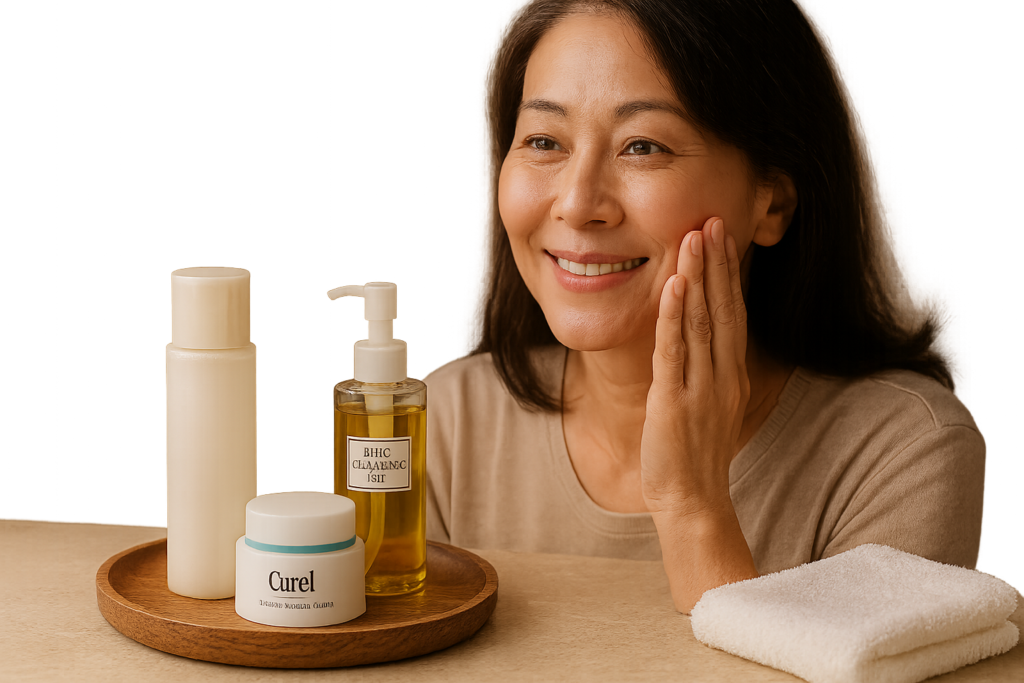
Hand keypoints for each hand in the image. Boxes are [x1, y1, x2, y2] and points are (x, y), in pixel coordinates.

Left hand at [640, 216, 749, 517]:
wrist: (693, 500)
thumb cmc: (695, 453)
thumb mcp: (709, 404)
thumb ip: (706, 369)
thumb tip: (696, 337)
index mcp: (731, 374)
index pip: (731, 313)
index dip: (727, 273)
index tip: (722, 236)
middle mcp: (722, 375)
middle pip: (722, 309)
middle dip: (717, 263)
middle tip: (713, 220)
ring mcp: (701, 388)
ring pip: (700, 323)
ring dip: (698, 278)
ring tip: (694, 238)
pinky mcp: (674, 401)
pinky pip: (675, 352)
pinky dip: (674, 318)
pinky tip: (673, 287)